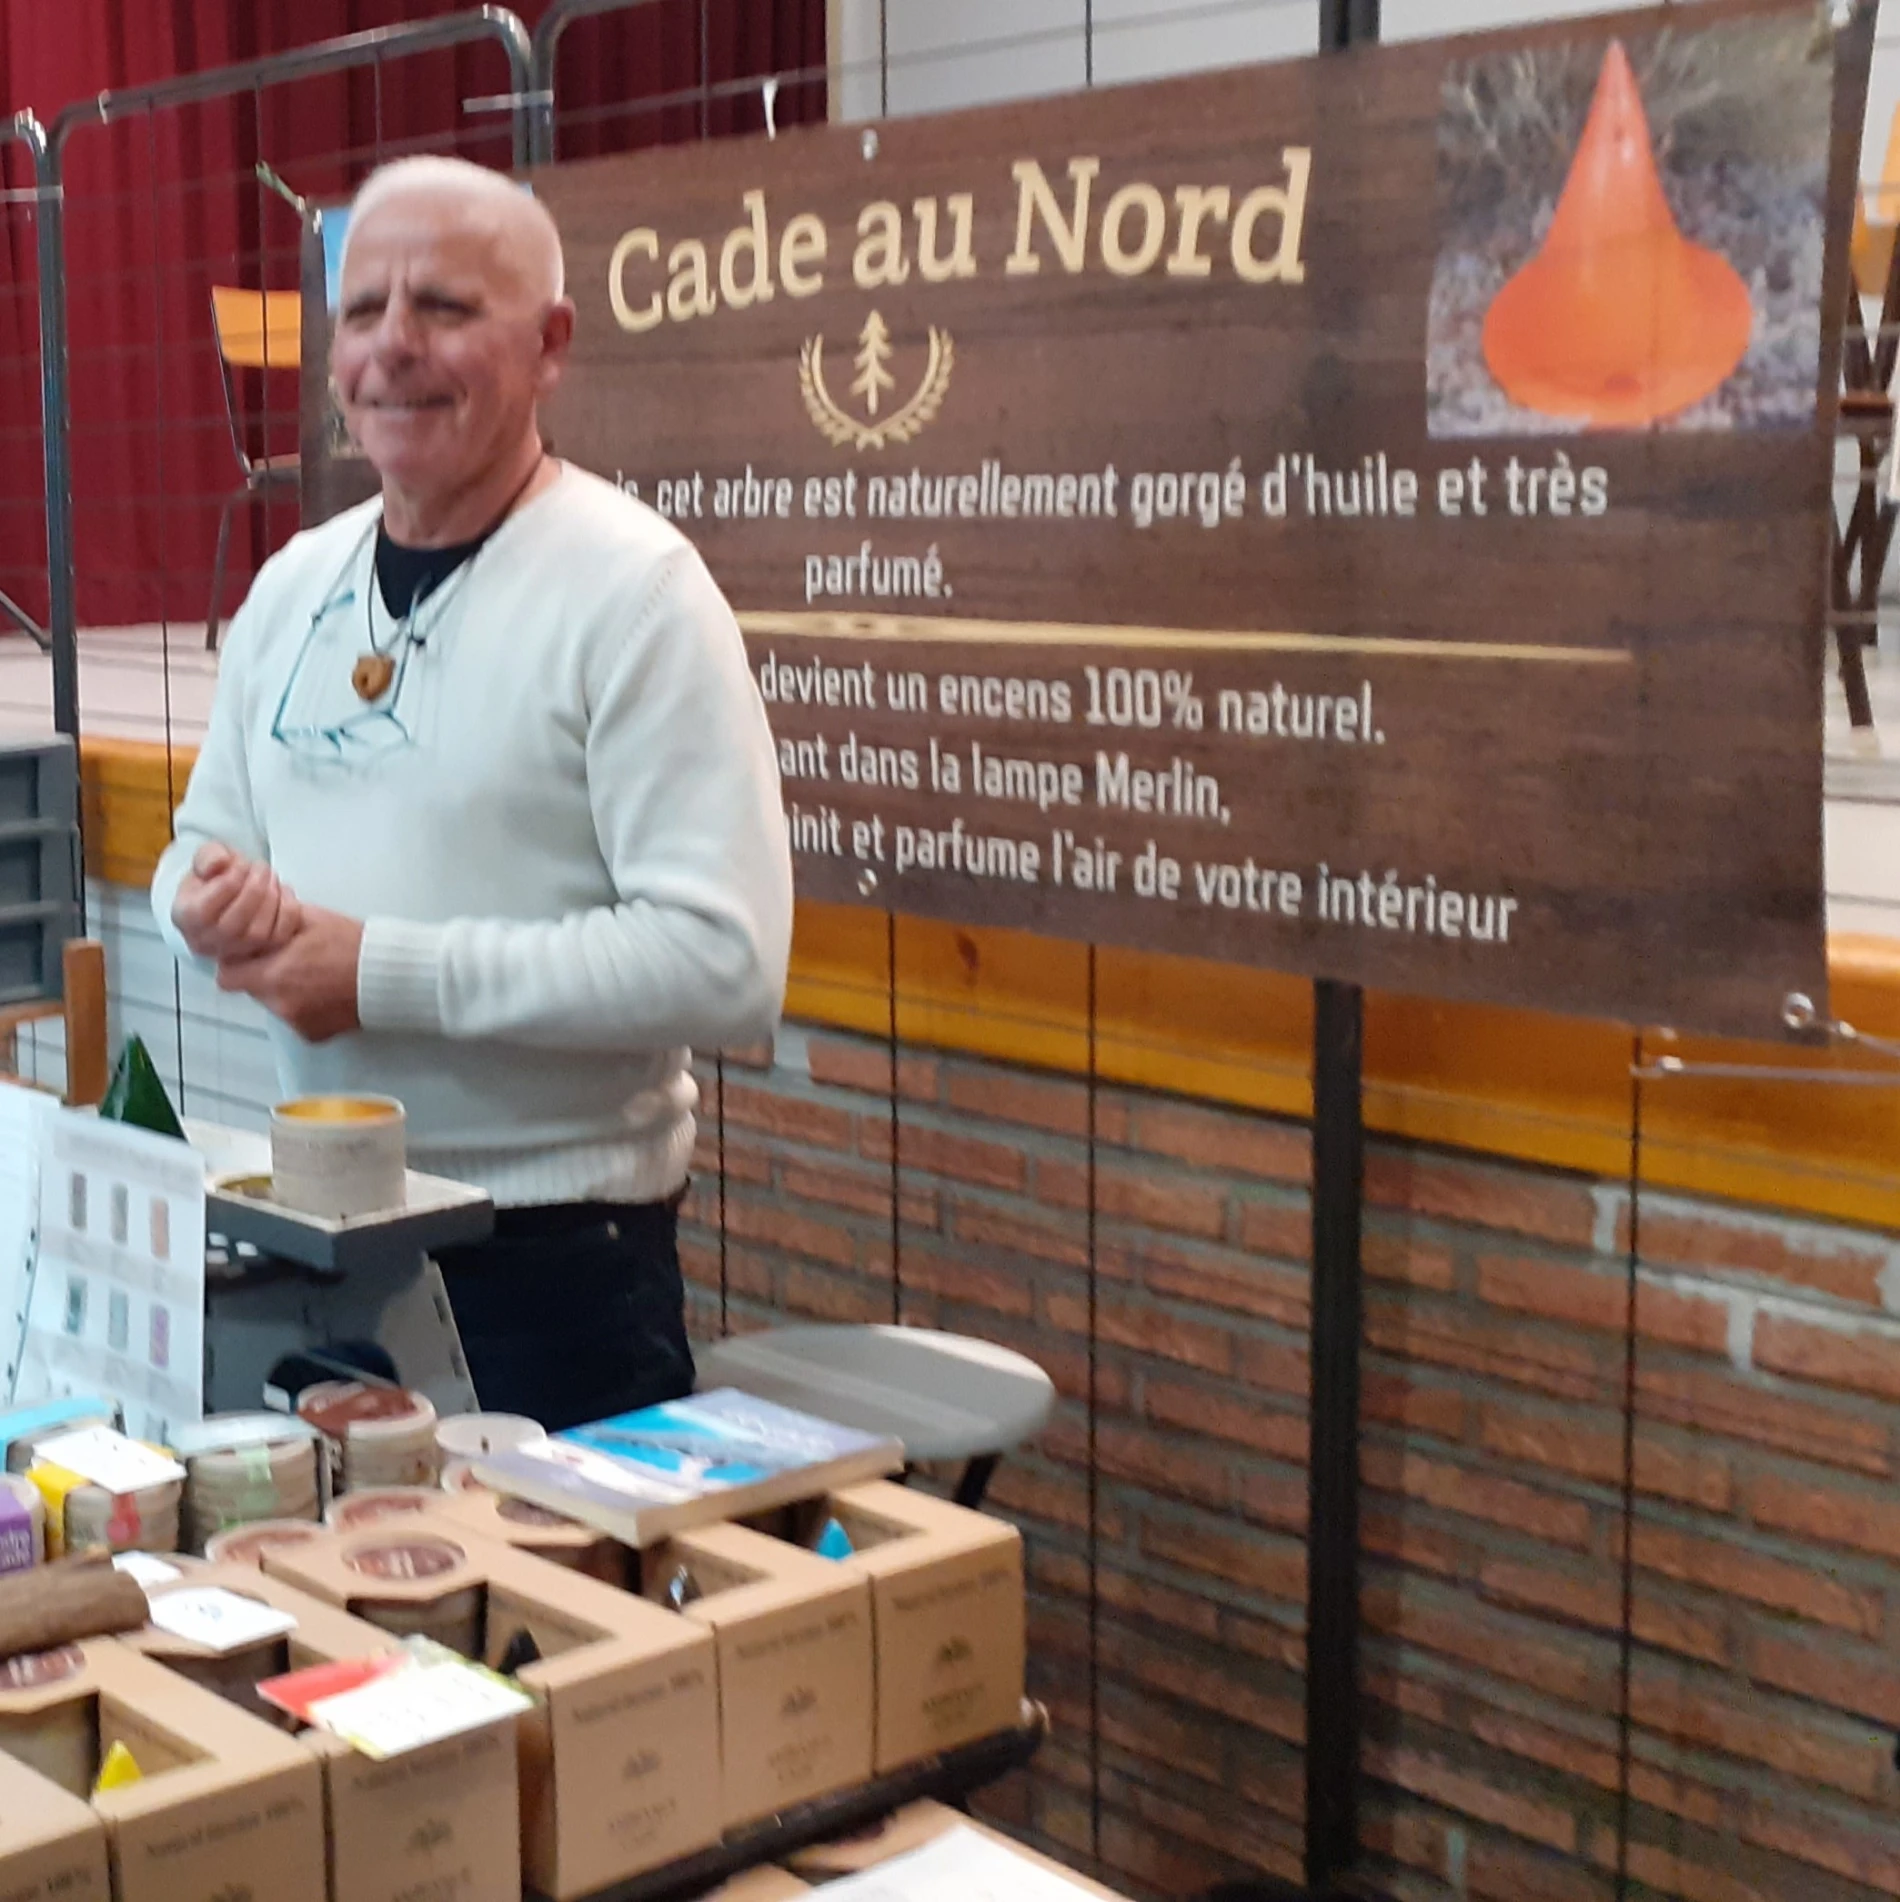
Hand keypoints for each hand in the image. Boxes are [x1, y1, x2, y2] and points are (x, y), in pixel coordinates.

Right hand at [172, 843, 301, 962]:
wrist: (229, 894)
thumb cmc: (215, 876)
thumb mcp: (206, 857)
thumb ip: (209, 856)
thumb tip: (219, 863)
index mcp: (186, 916)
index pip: (205, 908)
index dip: (230, 881)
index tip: (242, 863)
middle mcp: (206, 940)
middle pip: (234, 923)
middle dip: (254, 889)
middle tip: (262, 868)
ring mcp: (234, 951)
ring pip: (258, 933)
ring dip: (271, 899)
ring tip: (271, 877)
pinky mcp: (261, 952)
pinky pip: (279, 937)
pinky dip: (288, 912)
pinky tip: (283, 891)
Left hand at [216, 905, 363, 1043]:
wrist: (390, 975)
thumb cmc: (354, 945)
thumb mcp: (310, 919)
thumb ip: (274, 922)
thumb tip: (255, 919)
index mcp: (273, 975)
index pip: (228, 977)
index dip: (238, 963)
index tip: (254, 955)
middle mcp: (280, 1005)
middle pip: (254, 990)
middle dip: (265, 976)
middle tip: (292, 961)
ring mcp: (297, 1023)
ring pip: (276, 1005)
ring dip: (287, 992)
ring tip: (315, 976)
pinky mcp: (314, 1035)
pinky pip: (297, 1020)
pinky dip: (307, 1008)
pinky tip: (327, 992)